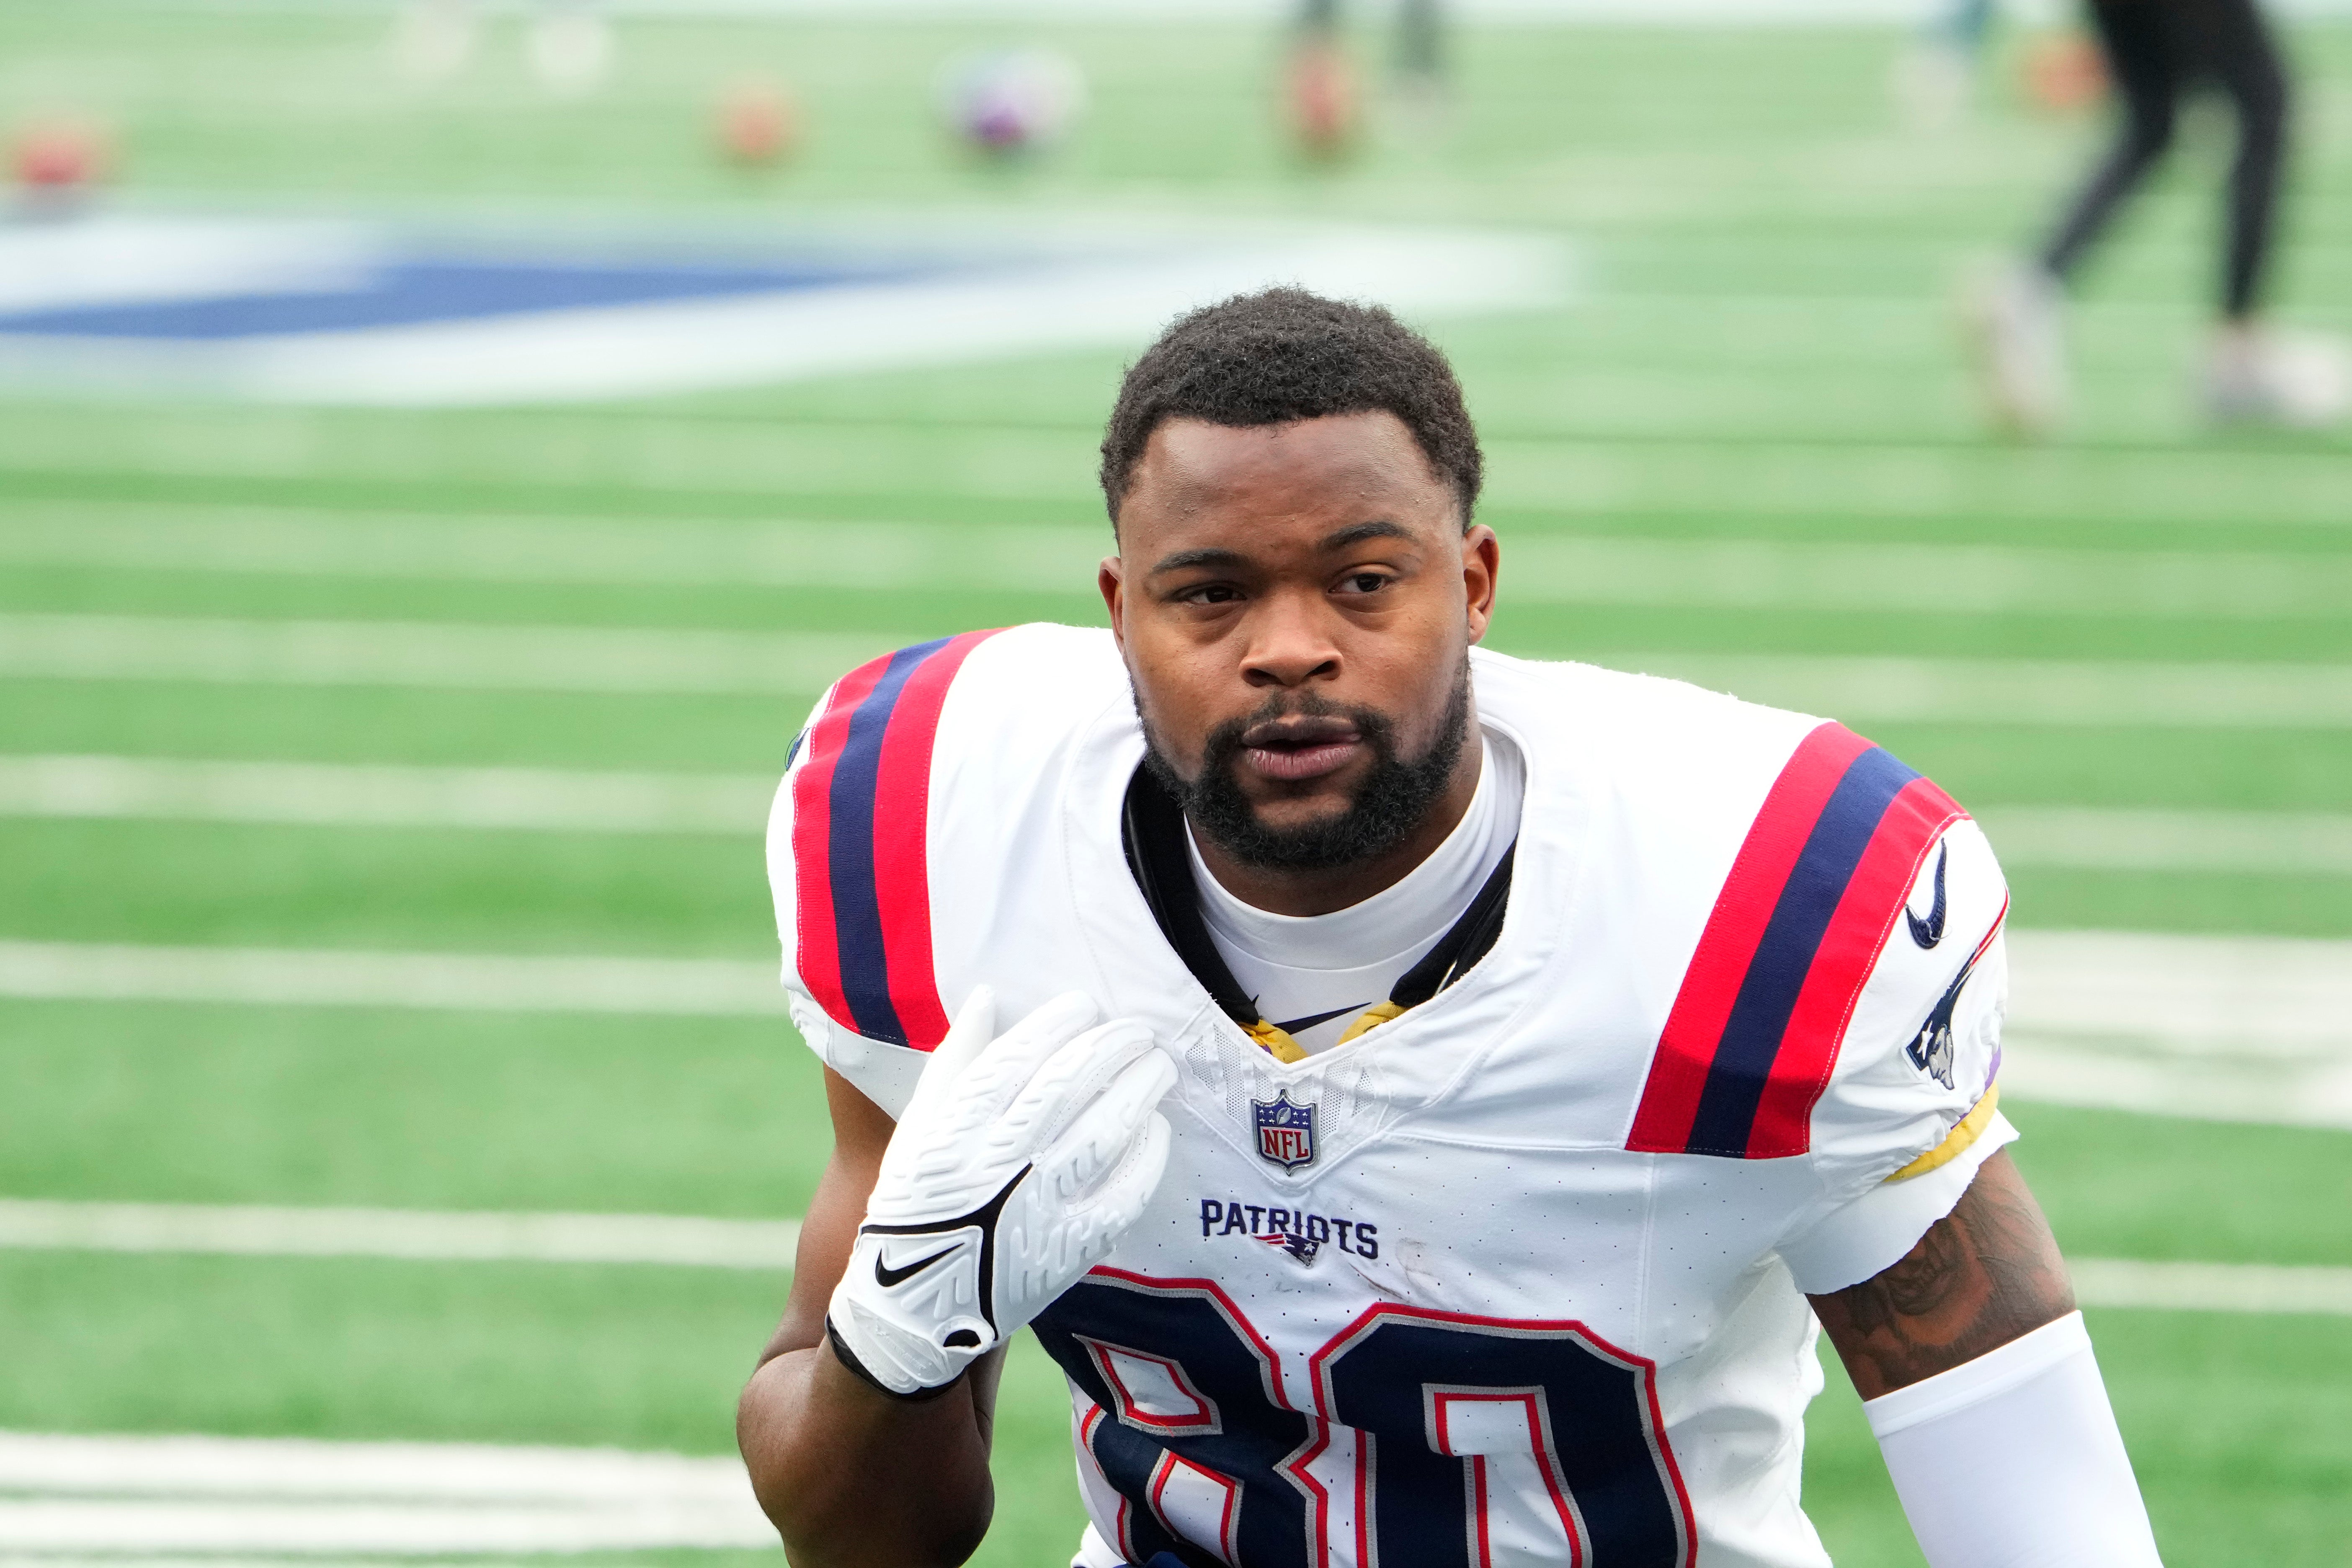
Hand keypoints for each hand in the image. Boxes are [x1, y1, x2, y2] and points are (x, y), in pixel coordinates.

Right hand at [826, 987, 1176, 1396]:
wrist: (918, 1302)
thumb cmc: (918, 1200)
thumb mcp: (918, 1125)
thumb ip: (954, 1060)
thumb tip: (986, 996)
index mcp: (955, 1128)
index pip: (1017, 1057)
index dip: (1058, 1023)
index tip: (1085, 1004)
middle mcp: (999, 1162)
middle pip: (1068, 1085)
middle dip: (1111, 1046)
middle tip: (1137, 1029)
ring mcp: (1039, 1207)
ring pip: (1104, 1131)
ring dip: (1139, 1089)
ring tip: (1158, 1065)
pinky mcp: (1071, 1249)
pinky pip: (1124, 1192)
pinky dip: (1146, 1155)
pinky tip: (1155, 1126)